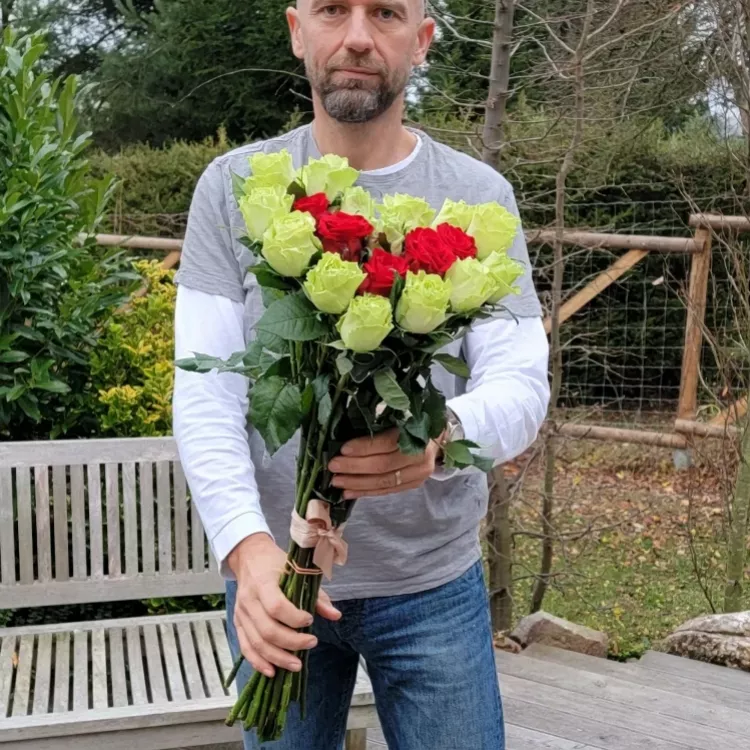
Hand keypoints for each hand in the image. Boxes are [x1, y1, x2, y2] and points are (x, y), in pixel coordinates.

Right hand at [227, 533, 341, 677]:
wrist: (249, 557)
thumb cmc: (275, 563)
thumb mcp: (297, 571)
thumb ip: (316, 595)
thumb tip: (335, 615)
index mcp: (263, 583)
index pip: (276, 606)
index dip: (295, 618)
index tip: (310, 620)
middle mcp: (249, 600)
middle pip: (267, 630)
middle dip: (291, 643)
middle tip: (311, 643)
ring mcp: (241, 613)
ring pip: (257, 643)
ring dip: (278, 658)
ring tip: (297, 665)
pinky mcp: (238, 623)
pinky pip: (246, 647)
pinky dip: (258, 662)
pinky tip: (273, 671)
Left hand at [328, 427, 442, 499]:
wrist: (440, 435)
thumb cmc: (415, 420)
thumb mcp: (401, 414)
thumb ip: (379, 422)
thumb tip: (346, 430)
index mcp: (417, 432)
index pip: (387, 443)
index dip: (364, 447)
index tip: (342, 449)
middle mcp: (421, 456)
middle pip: (383, 466)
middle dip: (355, 467)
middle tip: (333, 466)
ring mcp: (419, 473)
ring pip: (384, 482)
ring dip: (357, 483)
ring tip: (336, 482)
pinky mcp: (414, 484)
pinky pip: (388, 490)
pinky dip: (366, 492)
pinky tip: (349, 492)